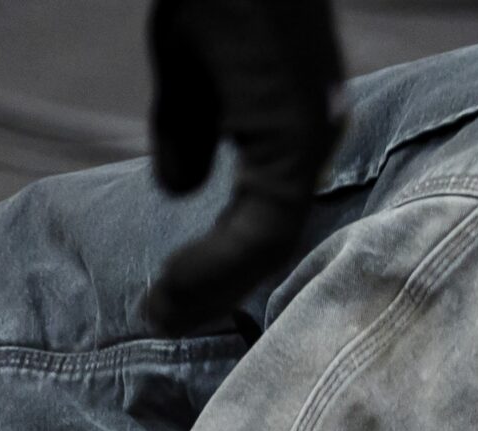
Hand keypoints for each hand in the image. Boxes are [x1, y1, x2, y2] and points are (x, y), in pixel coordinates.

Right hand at [144, 0, 344, 331]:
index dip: (220, 260)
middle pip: (275, 239)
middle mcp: (313, 133)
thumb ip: (188, 127)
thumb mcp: (186, 64)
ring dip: (213, 288)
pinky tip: (177, 286)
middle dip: (218, 288)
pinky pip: (264, 226)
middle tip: (166, 319)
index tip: (172, 291)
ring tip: (164, 313)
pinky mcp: (295, 137)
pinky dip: (217, 265)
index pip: (268, 213)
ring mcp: (309, 137)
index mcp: (294, 119)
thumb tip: (177, 187)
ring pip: (271, 245)